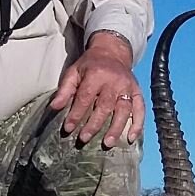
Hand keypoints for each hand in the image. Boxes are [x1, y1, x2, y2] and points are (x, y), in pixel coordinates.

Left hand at [49, 32, 143, 147]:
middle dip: (94, 124)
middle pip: (105, 106)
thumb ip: (64, 90)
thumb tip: (54, 108)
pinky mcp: (137, 92)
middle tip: (84, 139)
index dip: (76, 114)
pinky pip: (140, 109)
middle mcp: (114, 81)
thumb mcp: (74, 72)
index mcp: (96, 74)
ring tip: (107, 144)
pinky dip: (138, 124)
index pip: (85, 97)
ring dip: (116, 128)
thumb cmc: (90, 65)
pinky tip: (131, 138)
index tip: (68, 128)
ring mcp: (128, 87)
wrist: (112, 52)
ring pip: (124, 110)